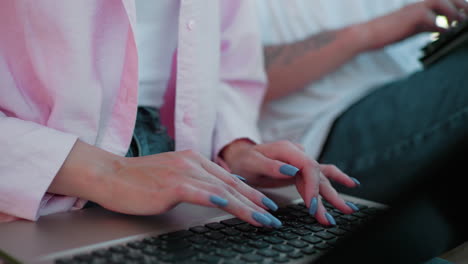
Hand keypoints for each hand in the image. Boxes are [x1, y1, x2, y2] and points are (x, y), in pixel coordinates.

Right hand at [50, 141, 282, 227]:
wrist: (110, 174)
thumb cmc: (138, 180)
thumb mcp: (173, 176)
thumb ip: (195, 183)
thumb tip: (217, 196)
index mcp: (194, 160)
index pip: (230, 178)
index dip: (251, 192)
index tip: (266, 204)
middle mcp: (193, 163)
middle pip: (232, 184)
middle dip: (257, 201)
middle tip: (274, 215)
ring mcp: (183, 172)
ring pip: (222, 190)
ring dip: (246, 206)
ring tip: (264, 219)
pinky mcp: (171, 184)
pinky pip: (198, 192)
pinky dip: (215, 199)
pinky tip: (229, 205)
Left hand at [221, 140, 360, 225]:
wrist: (241, 156)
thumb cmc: (245, 160)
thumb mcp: (252, 162)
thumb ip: (271, 166)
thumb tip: (291, 170)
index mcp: (287, 150)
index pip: (308, 168)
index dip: (313, 188)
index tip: (312, 207)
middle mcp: (297, 154)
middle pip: (316, 176)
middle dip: (324, 199)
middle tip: (328, 219)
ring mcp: (301, 161)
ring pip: (321, 178)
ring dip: (333, 195)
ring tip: (348, 210)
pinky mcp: (302, 168)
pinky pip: (322, 173)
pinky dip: (336, 179)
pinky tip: (351, 184)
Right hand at [361, 0, 467, 49]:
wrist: (366, 35)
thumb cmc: (384, 34)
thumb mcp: (409, 30)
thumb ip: (425, 27)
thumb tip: (441, 29)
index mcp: (416, 8)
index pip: (441, 3)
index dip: (455, 6)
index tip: (465, 14)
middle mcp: (417, 5)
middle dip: (460, 5)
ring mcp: (414, 10)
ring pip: (442, 3)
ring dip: (455, 11)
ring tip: (462, 21)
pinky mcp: (412, 17)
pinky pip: (433, 18)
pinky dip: (442, 26)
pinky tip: (446, 32)